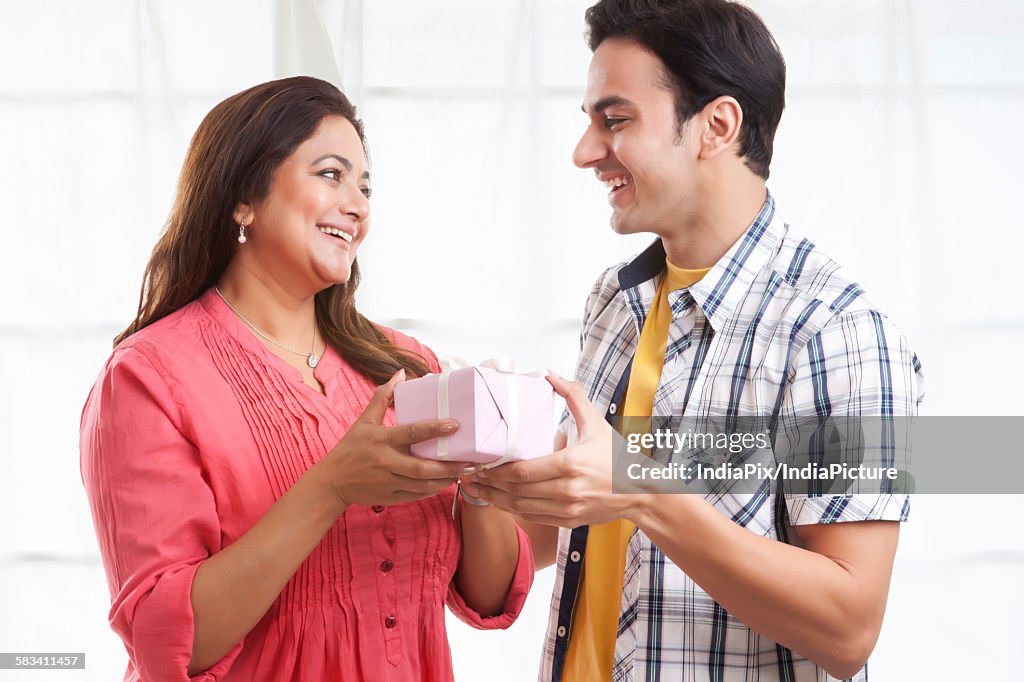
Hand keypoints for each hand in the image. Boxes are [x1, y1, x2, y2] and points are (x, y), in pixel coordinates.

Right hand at [313, 370, 469, 507]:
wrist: (332, 482)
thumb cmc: (350, 449)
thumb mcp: (363, 421)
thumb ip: (382, 397)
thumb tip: (400, 373)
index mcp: (382, 440)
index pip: (412, 433)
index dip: (434, 429)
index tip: (455, 425)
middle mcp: (386, 462)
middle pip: (422, 467)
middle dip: (448, 466)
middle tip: (470, 461)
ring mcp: (389, 482)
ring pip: (422, 484)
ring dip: (445, 480)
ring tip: (464, 472)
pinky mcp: (390, 497)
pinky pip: (416, 496)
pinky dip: (432, 490)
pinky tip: (446, 483)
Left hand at [463, 372, 635, 527]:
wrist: (641, 492)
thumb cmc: (617, 457)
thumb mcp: (596, 422)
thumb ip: (573, 396)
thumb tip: (550, 374)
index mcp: (570, 465)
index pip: (521, 471)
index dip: (494, 470)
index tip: (478, 462)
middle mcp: (566, 491)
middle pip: (515, 490)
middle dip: (487, 484)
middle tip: (466, 475)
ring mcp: (566, 509)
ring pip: (519, 507)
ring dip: (494, 498)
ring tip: (475, 488)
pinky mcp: (567, 521)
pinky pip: (531, 517)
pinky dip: (511, 509)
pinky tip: (498, 499)